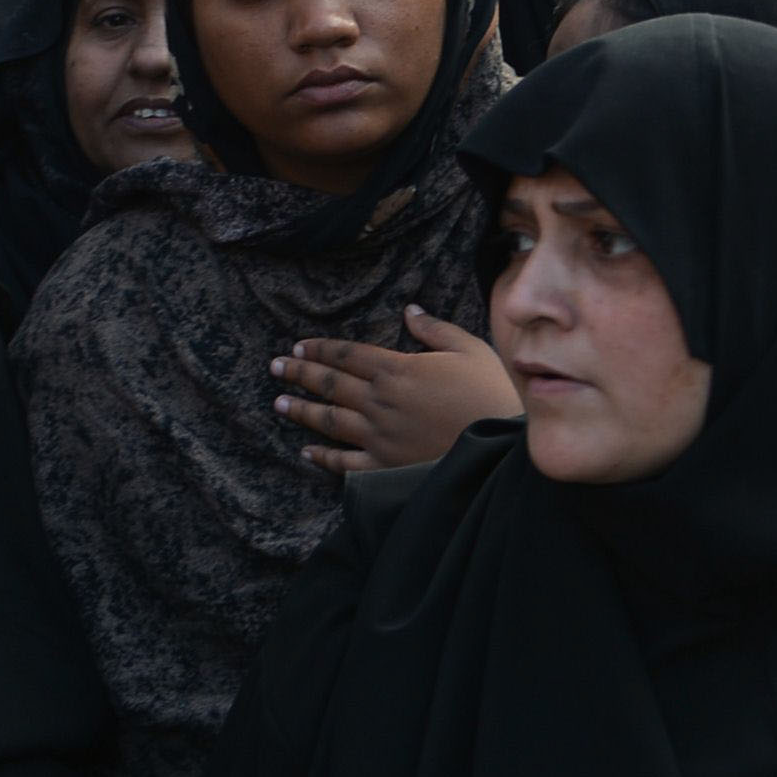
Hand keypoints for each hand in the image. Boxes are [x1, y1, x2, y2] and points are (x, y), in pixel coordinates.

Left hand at [271, 307, 520, 473]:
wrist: (501, 447)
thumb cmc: (491, 392)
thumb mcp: (470, 349)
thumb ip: (435, 330)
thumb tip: (410, 310)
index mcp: (398, 369)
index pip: (348, 355)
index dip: (321, 349)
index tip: (299, 346)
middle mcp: (380, 401)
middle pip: (331, 384)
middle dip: (300, 373)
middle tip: (276, 366)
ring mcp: (379, 436)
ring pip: (330, 420)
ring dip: (302, 410)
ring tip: (279, 402)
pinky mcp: (385, 465)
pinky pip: (345, 462)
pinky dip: (323, 457)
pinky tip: (306, 451)